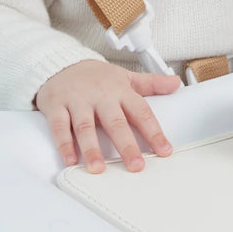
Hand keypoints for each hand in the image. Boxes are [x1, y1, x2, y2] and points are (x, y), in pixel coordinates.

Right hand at [35, 60, 181, 172]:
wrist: (62, 63)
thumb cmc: (97, 77)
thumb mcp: (125, 77)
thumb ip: (151, 83)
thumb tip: (176, 83)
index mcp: (120, 90)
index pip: (141, 112)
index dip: (154, 132)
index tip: (164, 151)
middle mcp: (100, 96)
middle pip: (115, 122)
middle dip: (126, 145)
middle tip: (135, 165)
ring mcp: (77, 100)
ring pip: (85, 126)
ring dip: (92, 148)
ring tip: (99, 168)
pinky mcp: (56, 105)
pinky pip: (59, 126)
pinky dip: (64, 144)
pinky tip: (70, 160)